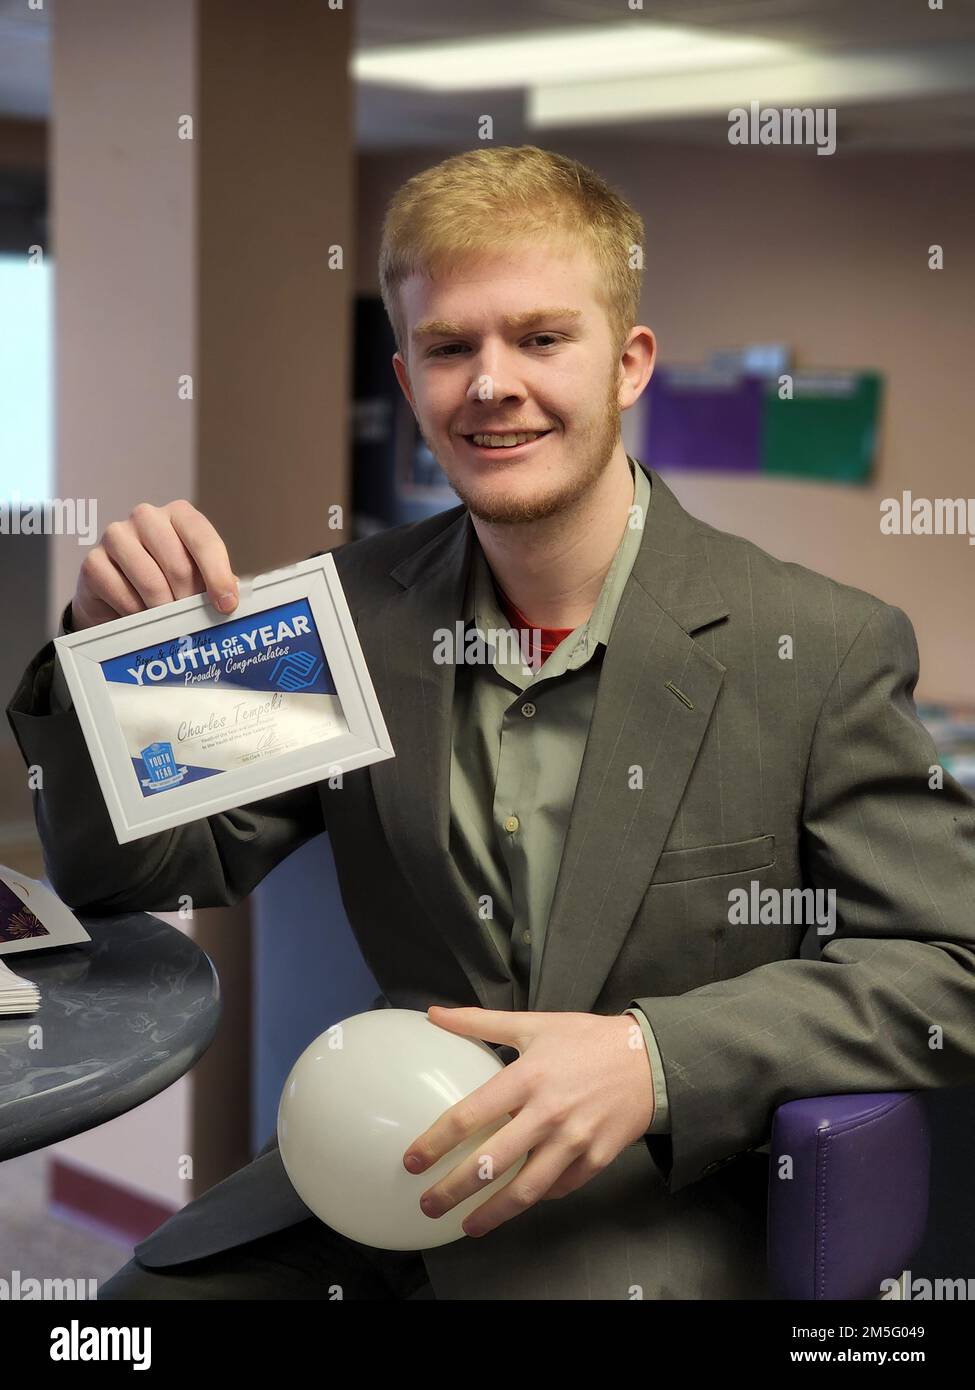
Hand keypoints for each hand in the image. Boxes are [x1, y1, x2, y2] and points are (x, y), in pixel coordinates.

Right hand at [70, 499, 238, 630]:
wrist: (116, 596)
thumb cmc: (167, 583)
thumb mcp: (196, 579)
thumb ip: (216, 584)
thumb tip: (231, 601)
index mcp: (180, 515)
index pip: (204, 540)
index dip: (218, 575)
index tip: (227, 606)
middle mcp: (147, 517)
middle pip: (178, 565)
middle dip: (188, 601)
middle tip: (191, 622)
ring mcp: (116, 535)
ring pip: (152, 583)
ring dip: (163, 611)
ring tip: (167, 624)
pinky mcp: (93, 561)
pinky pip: (123, 596)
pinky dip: (137, 615)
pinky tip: (140, 618)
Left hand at [403, 1006, 654, 1237]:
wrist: (650, 1059)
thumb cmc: (587, 1040)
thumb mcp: (534, 1024)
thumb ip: (480, 1022)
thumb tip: (434, 1013)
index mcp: (527, 1077)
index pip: (469, 1116)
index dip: (435, 1143)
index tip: (412, 1161)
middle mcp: (548, 1113)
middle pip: (490, 1163)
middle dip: (453, 1189)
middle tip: (428, 1205)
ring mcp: (574, 1141)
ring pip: (525, 1190)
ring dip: (491, 1213)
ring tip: (466, 1225)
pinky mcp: (596, 1160)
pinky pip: (558, 1188)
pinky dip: (536, 1197)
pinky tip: (517, 1203)